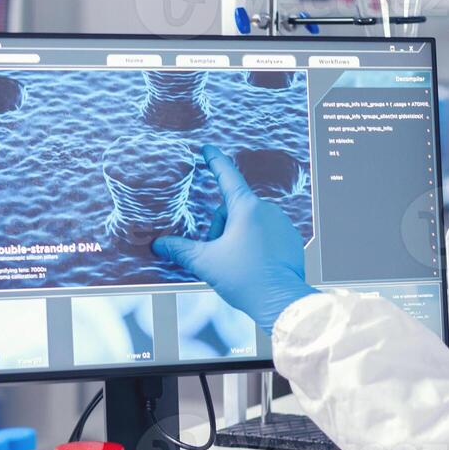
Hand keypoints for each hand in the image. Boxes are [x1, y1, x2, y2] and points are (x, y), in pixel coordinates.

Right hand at [153, 145, 317, 333]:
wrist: (281, 301)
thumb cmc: (245, 279)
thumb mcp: (206, 263)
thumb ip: (180, 250)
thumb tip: (158, 245)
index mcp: (246, 208)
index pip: (227, 175)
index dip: (214, 161)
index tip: (207, 149)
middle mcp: (268, 210)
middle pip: (232, 210)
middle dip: (220, 229)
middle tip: (219, 255)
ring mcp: (282, 224)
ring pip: (249, 223)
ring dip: (237, 238)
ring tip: (238, 264)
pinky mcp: (291, 240)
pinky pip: (266, 235)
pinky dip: (255, 246)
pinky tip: (254, 266)